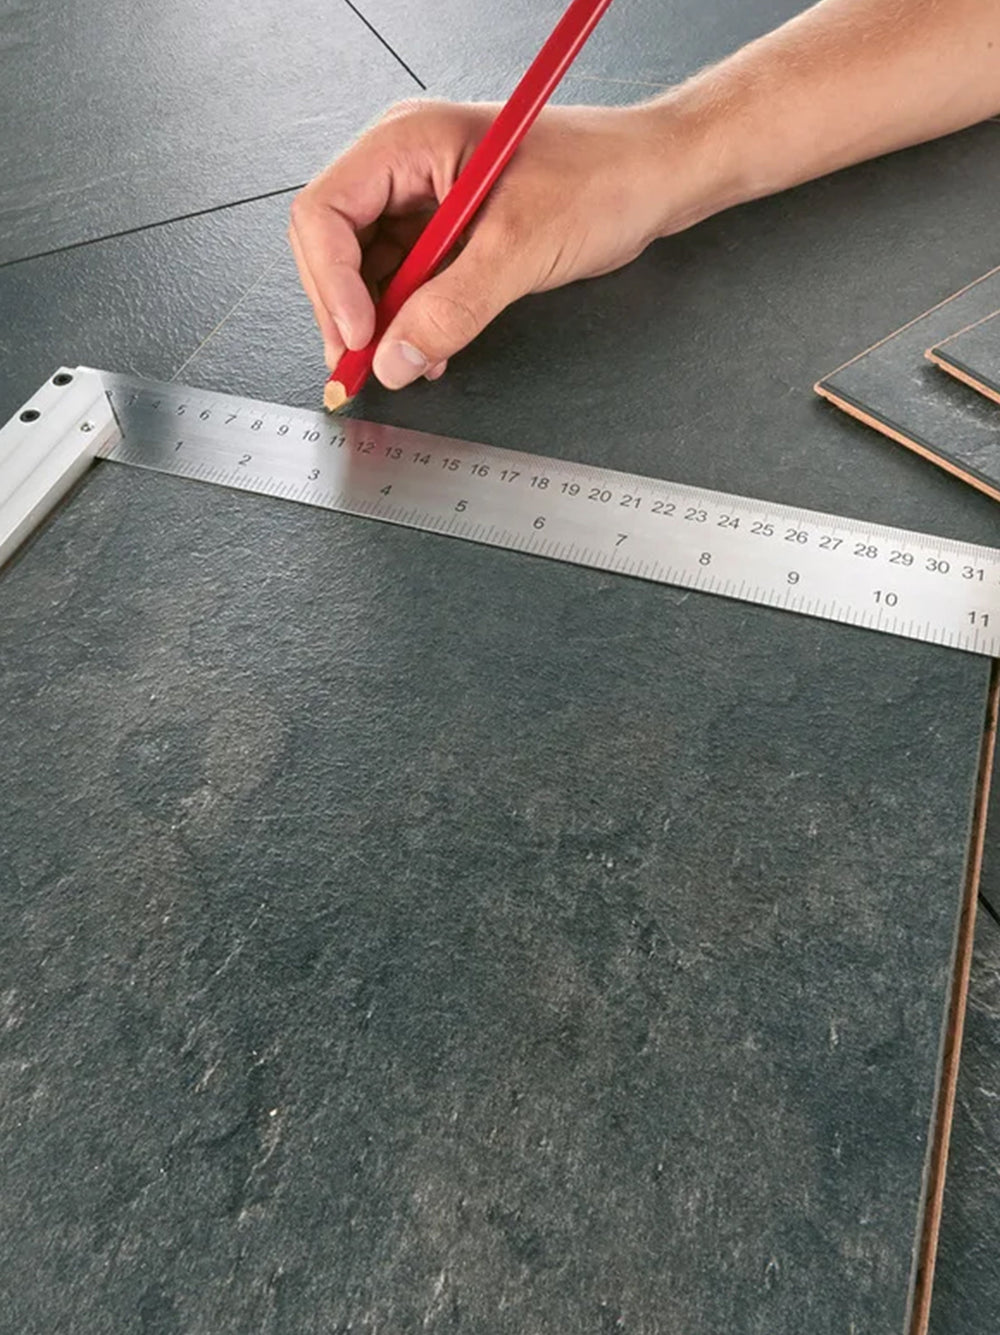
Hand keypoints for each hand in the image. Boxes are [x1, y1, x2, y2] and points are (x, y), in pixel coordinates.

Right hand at [289, 98, 720, 389]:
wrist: (656, 178)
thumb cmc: (604, 179)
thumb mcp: (522, 246)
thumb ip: (454, 307)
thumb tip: (394, 360)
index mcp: (409, 142)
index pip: (326, 213)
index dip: (331, 282)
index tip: (362, 338)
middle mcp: (406, 167)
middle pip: (334, 247)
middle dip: (348, 312)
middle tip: (370, 368)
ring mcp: (423, 201)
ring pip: (367, 274)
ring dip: (382, 326)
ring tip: (410, 363)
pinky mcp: (446, 234)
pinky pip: (406, 285)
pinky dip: (411, 324)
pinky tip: (430, 351)